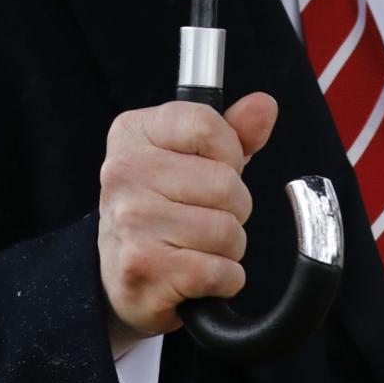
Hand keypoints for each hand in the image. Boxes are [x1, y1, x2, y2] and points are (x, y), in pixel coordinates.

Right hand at [97, 93, 278, 353]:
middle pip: (226, 183)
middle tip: (205, 216)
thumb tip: (264, 105)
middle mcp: (124, 172)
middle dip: (234, 207)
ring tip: (199, 245)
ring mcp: (131, 221)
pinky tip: (199, 273)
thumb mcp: (191, 157)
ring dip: (229, 246)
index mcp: (133, 133)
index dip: (230, 152)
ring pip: (228, 229)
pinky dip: (225, 278)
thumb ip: (232, 130)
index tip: (219, 168)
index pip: (207, 126)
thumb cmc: (161, 207)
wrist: (119, 275)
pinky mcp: (144, 268)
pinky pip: (221, 270)